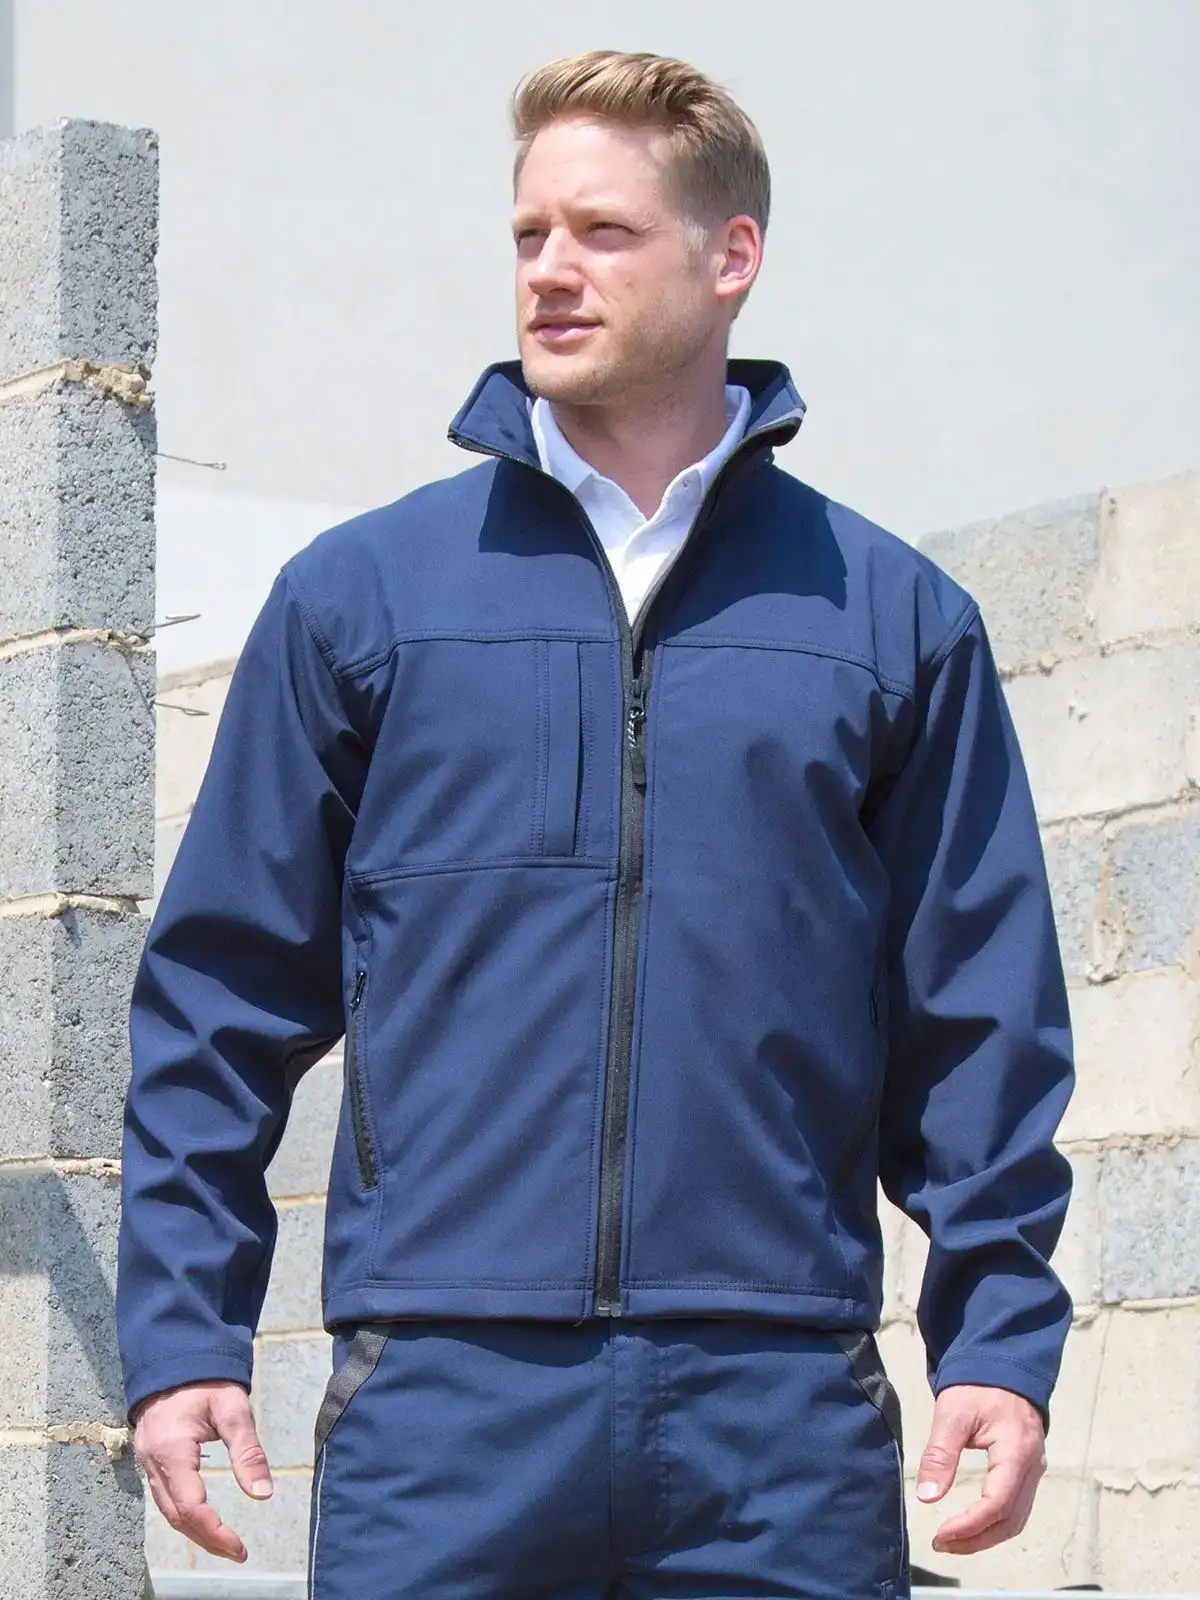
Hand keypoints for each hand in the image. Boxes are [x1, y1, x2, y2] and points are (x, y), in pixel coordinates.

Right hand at [133, 1381, 272, 1562]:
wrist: (176, 1360)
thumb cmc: (206, 1381)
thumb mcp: (234, 1409)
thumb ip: (247, 1452)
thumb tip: (263, 1494)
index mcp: (172, 1449)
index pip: (190, 1506)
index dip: (214, 1532)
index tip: (240, 1548)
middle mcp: (153, 1461)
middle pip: (176, 1516)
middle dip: (207, 1539)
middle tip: (237, 1551)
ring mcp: (147, 1462)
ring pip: (168, 1510)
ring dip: (195, 1531)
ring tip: (225, 1543)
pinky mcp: (150, 1460)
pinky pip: (164, 1497)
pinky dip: (184, 1515)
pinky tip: (204, 1521)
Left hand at [916, 1383, 1045, 1555]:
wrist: (1002, 1366)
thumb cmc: (977, 1386)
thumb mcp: (952, 1413)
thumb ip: (940, 1454)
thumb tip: (927, 1497)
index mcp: (1016, 1452)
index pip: (997, 1504)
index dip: (969, 1526)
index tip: (940, 1534)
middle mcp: (1032, 1467)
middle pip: (1010, 1520)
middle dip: (975, 1539)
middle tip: (941, 1543)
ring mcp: (1034, 1471)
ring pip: (1016, 1519)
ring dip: (985, 1536)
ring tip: (951, 1539)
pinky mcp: (1028, 1471)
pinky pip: (1016, 1508)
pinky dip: (994, 1523)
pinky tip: (970, 1524)